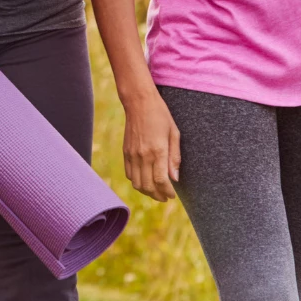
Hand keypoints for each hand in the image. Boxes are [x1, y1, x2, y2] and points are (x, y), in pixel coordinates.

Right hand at [120, 86, 181, 200]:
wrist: (139, 102)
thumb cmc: (160, 115)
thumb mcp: (174, 133)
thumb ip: (175, 157)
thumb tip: (175, 178)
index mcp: (158, 150)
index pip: (161, 181)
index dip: (167, 192)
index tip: (173, 195)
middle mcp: (143, 155)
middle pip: (148, 186)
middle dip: (158, 196)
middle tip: (166, 197)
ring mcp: (132, 154)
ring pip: (137, 183)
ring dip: (147, 192)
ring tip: (156, 192)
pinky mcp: (125, 152)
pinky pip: (129, 174)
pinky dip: (137, 182)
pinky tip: (145, 180)